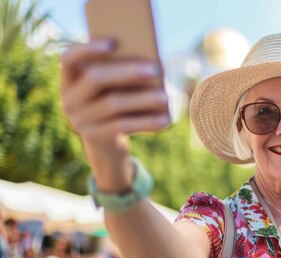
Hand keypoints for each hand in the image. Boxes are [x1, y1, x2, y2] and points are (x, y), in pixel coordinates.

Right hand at [60, 40, 169, 189]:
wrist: (106, 146)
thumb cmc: (113, 105)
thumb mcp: (112, 89)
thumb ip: (119, 74)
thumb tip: (151, 63)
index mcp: (70, 80)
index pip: (68, 58)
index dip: (88, 49)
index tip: (113, 43)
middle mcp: (69, 99)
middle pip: (95, 79)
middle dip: (127, 72)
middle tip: (155, 69)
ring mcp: (79, 120)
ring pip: (113, 104)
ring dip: (142, 99)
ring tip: (166, 96)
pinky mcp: (95, 137)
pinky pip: (123, 126)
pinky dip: (146, 121)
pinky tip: (166, 119)